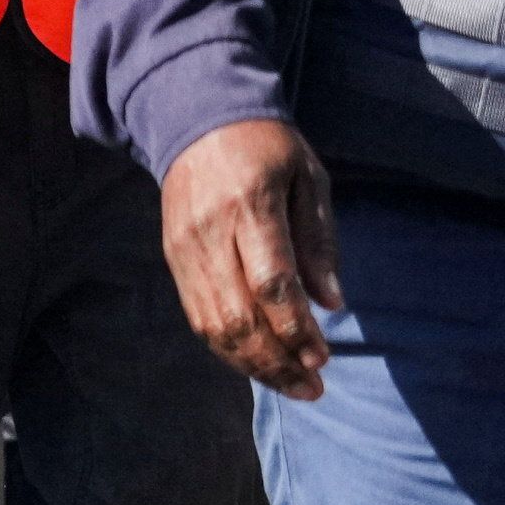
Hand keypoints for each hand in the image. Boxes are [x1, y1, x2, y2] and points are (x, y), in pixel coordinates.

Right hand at [161, 114, 343, 397]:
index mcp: (251, 206)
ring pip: (213, 324)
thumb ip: (319, 240)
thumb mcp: (308, 178)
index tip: (323, 357)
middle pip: (239, 315)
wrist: (194, 116)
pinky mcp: (173, 257)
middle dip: (277, 361)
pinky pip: (197, 316)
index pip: (271, 283)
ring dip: (252, 365)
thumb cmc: (265, 146)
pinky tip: (256, 363)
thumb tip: (331, 303)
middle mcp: (211, 233)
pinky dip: (227, 348)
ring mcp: (185, 248)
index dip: (296, 328)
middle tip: (311, 387)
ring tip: (289, 386)